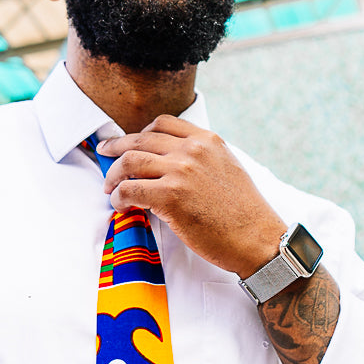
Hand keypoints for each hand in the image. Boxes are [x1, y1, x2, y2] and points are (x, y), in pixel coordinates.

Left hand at [97, 116, 285, 277]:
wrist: (258, 239)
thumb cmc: (245, 214)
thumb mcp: (229, 169)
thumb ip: (202, 159)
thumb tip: (172, 164)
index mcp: (208, 140)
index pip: (163, 124)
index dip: (139, 133)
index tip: (129, 143)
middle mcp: (193, 150)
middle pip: (140, 140)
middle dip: (116, 148)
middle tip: (105, 155)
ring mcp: (181, 172)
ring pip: (130, 161)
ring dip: (114, 175)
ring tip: (110, 188)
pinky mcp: (171, 197)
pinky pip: (130, 190)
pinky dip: (118, 197)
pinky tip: (120, 206)